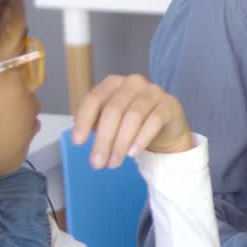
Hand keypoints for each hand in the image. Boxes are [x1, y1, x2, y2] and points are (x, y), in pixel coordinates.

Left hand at [72, 74, 193, 167]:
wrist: (166, 129)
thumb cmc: (133, 124)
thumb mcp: (110, 122)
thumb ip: (95, 123)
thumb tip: (79, 135)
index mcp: (114, 83)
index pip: (94, 99)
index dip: (84, 120)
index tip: (78, 142)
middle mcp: (133, 83)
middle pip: (113, 110)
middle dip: (103, 139)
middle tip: (97, 162)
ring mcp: (153, 91)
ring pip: (133, 116)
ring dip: (120, 143)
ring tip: (113, 163)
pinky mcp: (169, 104)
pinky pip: (154, 121)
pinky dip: (141, 139)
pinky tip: (132, 153)